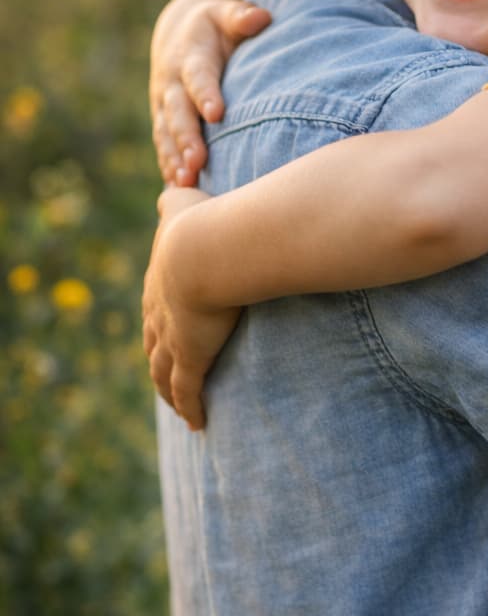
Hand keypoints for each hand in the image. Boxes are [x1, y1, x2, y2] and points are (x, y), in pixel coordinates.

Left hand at [142, 189, 240, 429]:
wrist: (206, 252)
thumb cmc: (201, 225)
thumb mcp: (181, 205)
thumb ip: (175, 202)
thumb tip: (169, 192)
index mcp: (159, 282)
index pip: (155, 308)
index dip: (159, 321)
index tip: (165, 330)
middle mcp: (159, 315)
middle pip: (153, 345)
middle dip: (159, 358)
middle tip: (166, 371)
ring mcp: (172, 340)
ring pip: (164, 374)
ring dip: (169, 391)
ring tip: (179, 405)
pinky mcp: (191, 359)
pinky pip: (187, 392)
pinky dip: (190, 409)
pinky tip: (197, 424)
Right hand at [151, 0, 270, 186]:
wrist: (177, 33)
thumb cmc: (214, 25)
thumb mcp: (225, 13)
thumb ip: (242, 16)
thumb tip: (261, 16)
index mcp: (190, 58)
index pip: (199, 78)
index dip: (206, 94)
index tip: (218, 113)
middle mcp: (172, 84)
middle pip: (178, 114)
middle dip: (187, 138)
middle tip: (198, 162)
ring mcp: (164, 105)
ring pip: (166, 135)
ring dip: (174, 159)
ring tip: (185, 184)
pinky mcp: (162, 121)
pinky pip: (163, 146)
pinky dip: (168, 166)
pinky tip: (177, 190)